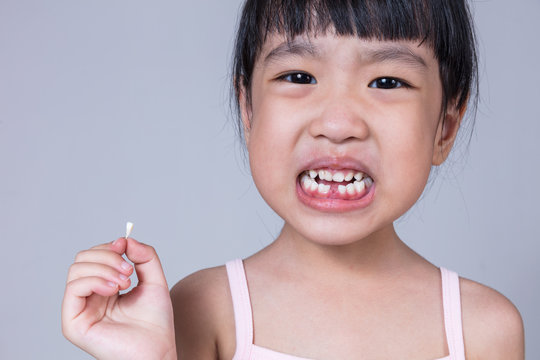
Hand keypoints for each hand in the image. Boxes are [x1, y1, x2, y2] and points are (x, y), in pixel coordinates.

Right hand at [62, 237, 176, 359]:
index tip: (125, 247)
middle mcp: (88, 298)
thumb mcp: (154, 280)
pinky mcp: (73, 323)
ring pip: (77, 269)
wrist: (158, 350)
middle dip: (108, 257)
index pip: (94, 255)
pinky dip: (95, 280)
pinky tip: (115, 289)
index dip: (109, 247)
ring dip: (104, 268)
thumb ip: (145, 256)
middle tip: (129, 270)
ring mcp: (79, 310)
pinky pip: (73, 289)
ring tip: (125, 282)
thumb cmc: (156, 322)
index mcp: (103, 288)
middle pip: (82, 258)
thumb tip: (125, 239)